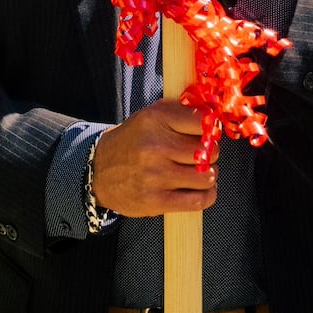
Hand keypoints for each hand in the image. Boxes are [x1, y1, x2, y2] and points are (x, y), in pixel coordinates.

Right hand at [90, 100, 217, 217]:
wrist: (99, 171)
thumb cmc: (133, 141)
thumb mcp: (151, 116)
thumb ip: (181, 111)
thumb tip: (214, 116)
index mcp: (155, 119)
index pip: (202, 121)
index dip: (211, 128)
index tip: (209, 132)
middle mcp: (155, 146)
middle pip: (209, 151)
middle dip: (211, 153)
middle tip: (203, 154)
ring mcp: (156, 176)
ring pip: (207, 176)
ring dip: (209, 174)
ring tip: (199, 171)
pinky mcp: (156, 201)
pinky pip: (199, 200)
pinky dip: (206, 195)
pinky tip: (199, 188)